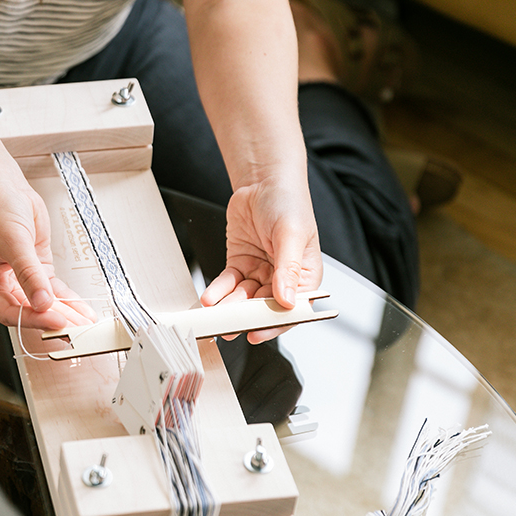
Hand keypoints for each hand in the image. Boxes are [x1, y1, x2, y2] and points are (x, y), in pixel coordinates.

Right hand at [0, 177, 95, 329]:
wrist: (0, 183)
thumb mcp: (13, 242)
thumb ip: (30, 274)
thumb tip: (42, 301)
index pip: (9, 312)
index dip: (34, 319)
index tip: (56, 321)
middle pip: (28, 312)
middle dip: (54, 320)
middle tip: (77, 330)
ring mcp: (18, 280)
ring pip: (43, 304)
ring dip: (64, 313)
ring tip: (84, 323)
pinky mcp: (35, 270)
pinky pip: (52, 290)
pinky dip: (67, 299)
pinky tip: (81, 309)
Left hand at [200, 176, 321, 342]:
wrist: (263, 182)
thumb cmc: (288, 203)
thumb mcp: (291, 235)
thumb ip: (288, 269)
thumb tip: (288, 299)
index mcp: (305, 276)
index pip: (292, 309)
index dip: (274, 325)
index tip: (257, 334)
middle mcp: (282, 279)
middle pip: (264, 307)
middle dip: (245, 317)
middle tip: (228, 326)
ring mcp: (260, 273)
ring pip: (243, 298)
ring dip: (229, 306)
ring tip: (215, 312)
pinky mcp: (240, 264)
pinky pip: (228, 284)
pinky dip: (218, 291)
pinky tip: (210, 297)